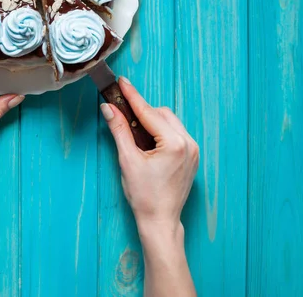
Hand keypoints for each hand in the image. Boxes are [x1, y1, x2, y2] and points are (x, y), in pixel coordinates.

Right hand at [100, 77, 198, 236]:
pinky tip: (147, 139)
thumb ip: (119, 130)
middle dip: (142, 110)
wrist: (160, 220)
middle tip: (121, 109)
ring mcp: (193, 151)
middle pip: (162, 113)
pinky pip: (176, 134)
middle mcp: (189, 144)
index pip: (149, 112)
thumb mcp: (128, 160)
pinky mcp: (192, 157)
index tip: (121, 82)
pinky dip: (161, 131)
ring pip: (170, 122)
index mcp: (174, 144)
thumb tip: (109, 109)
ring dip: (152, 120)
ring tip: (133, 128)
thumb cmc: (144, 196)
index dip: (132, 96)